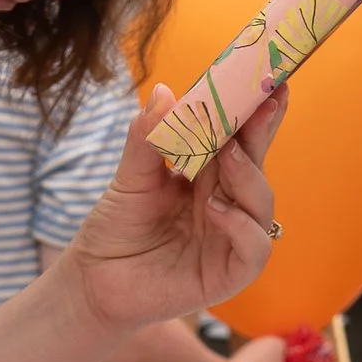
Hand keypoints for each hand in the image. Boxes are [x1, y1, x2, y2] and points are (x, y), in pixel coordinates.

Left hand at [59, 88, 281, 344]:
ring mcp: (231, 239)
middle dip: (261, 132)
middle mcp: (228, 204)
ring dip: (249, 176)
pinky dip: (241, 226)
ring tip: (229, 156)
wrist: (94, 282)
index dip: (256, 112)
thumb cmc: (117, 230)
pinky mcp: (229, 274)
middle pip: (256, 164)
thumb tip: (164, 92)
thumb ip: (148, 138)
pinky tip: (216, 209)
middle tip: (263, 101)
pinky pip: (254, 248)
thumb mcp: (130, 177)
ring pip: (261, 204)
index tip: (267, 79)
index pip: (240, 140)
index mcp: (210, 177)